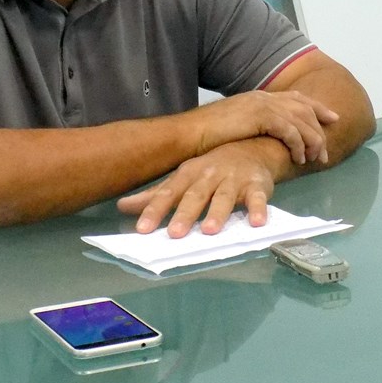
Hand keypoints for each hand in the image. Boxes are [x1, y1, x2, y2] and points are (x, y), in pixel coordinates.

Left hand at [116, 139, 286, 237]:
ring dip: (217, 213)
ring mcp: (233, 180)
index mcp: (188, 175)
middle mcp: (209, 175)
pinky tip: (257, 222)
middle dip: (185, 214)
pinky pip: (258, 198)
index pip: (168, 193)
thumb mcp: (182, 179)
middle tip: (175, 234)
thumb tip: (122, 206)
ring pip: (224, 197)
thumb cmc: (210, 170)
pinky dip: (259, 209)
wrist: (250, 148)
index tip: (142, 229)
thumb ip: (155, 195)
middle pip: (195, 196)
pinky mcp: (256, 185)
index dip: (154, 210)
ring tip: (210, 231)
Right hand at [195, 90, 338, 165]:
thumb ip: (254, 126)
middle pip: (304, 108)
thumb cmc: (208, 135)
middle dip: (320, 128)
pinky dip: (299, 145)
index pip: (296, 98)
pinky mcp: (261, 117)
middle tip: (326, 151)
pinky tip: (299, 158)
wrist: (191, 133)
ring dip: (312, 141)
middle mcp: (263, 97)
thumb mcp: (236, 126)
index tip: (332, 118)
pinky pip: (290, 130)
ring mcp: (262, 105)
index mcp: (259, 96)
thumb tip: (267, 137)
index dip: (317, 107)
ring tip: (316, 159)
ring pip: (301, 120)